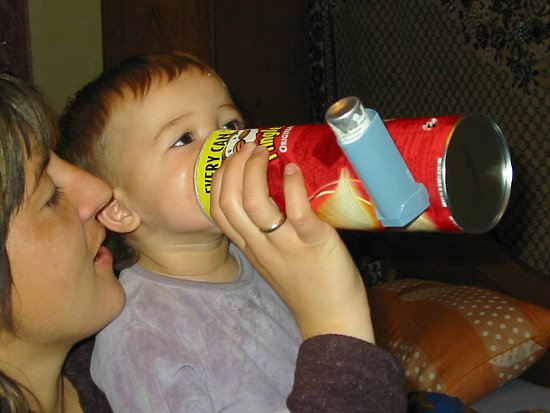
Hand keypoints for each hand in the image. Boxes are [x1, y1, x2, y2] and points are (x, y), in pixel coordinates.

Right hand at [210, 144, 374, 341]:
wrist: (331, 320)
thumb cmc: (305, 286)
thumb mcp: (273, 260)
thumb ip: (265, 233)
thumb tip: (271, 196)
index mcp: (250, 247)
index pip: (218, 209)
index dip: (220, 179)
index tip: (232, 158)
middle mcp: (260, 245)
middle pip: (230, 201)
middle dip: (233, 168)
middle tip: (248, 147)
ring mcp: (286, 245)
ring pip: (254, 204)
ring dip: (254, 172)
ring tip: (264, 153)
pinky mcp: (315, 243)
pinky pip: (296, 212)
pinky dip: (292, 187)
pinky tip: (293, 170)